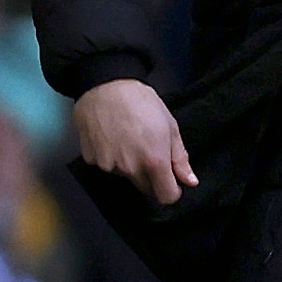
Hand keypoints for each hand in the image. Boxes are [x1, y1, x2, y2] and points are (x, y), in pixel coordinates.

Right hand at [72, 77, 193, 204]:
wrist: (105, 84)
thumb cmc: (141, 102)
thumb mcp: (169, 126)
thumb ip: (179, 158)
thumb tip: (190, 181)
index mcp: (154, 161)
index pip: (166, 196)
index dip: (172, 190)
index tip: (171, 181)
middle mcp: (130, 168)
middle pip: (145, 188)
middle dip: (151, 177)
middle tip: (149, 150)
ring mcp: (108, 165)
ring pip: (125, 176)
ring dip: (129, 165)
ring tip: (127, 138)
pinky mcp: (91, 159)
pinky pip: (106, 165)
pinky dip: (110, 157)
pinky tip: (111, 136)